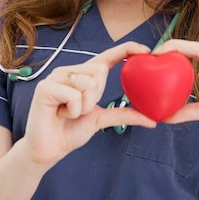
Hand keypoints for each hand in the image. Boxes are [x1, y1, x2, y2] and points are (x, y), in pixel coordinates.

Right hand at [22, 41, 156, 166]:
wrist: (49, 150)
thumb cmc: (70, 132)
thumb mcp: (102, 120)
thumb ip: (124, 115)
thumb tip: (153, 120)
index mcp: (83, 75)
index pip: (107, 56)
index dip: (126, 49)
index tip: (145, 50)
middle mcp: (69, 71)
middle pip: (99, 71)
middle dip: (95, 97)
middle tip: (80, 110)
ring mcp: (56, 77)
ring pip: (88, 84)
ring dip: (84, 107)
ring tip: (69, 113)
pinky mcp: (45, 87)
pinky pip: (74, 95)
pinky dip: (72, 110)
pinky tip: (60, 114)